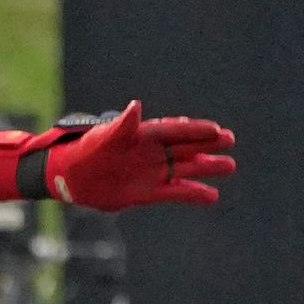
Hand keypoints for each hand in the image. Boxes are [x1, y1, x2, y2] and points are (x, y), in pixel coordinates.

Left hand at [45, 101, 236, 210]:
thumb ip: (123, 125)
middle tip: (230, 140)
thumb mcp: (106, 137)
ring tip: (229, 166)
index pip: (176, 130)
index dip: (195, 130)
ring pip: (186, 169)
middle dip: (208, 144)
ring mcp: (153, 171)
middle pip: (187, 146)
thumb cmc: (89, 150)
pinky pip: (176, 192)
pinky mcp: (149, 192)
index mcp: (145, 135)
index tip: (216, 130)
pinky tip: (213, 196)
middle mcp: (154, 152)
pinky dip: (194, 194)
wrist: (73, 176)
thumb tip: (135, 107)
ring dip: (207, 167)